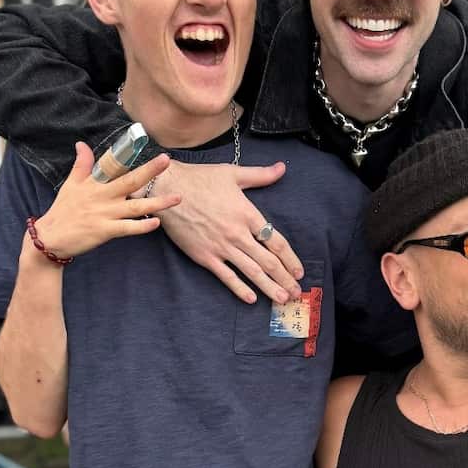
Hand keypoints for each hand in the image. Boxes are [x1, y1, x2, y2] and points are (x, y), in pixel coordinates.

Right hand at [34, 142, 180, 258]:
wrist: (51, 237)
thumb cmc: (63, 210)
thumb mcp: (70, 184)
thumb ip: (81, 164)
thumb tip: (81, 143)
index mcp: (95, 183)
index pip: (115, 165)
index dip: (130, 154)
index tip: (146, 143)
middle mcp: (103, 197)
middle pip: (130, 181)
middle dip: (150, 171)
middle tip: (166, 160)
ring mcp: (105, 214)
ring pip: (136, 207)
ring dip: (158, 203)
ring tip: (177, 198)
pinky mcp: (105, 232)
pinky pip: (128, 229)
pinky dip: (142, 226)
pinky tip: (156, 222)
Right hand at [150, 159, 304, 303]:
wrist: (168, 189)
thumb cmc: (200, 179)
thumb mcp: (233, 173)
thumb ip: (261, 175)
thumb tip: (282, 168)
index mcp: (248, 214)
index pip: (276, 241)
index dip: (291, 259)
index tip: (299, 271)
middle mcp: (238, 234)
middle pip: (268, 261)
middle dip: (285, 279)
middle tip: (296, 293)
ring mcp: (221, 247)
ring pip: (251, 272)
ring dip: (269, 287)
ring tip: (282, 299)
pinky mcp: (205, 256)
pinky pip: (226, 276)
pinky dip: (240, 289)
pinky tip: (252, 299)